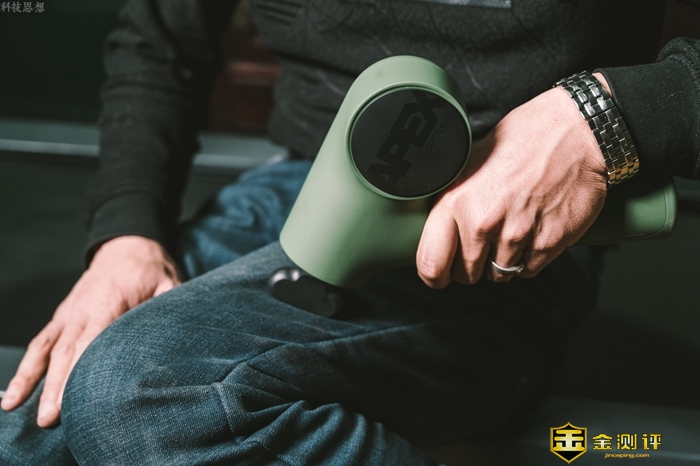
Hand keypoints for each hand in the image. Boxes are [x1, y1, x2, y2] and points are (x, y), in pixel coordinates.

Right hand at [0, 235, 179, 426]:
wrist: (126, 246)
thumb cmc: (150, 269)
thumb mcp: (168, 283)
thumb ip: (168, 308)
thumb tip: (172, 336)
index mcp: (109, 301)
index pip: (92, 339)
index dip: (80, 368)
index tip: (73, 395)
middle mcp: (82, 309)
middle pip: (65, 350)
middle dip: (54, 385)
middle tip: (48, 417)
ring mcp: (68, 313)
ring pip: (45, 348)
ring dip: (31, 378)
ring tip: (13, 406)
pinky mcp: (62, 317)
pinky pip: (40, 342)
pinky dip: (26, 365)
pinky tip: (14, 391)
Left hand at [416, 74, 609, 287]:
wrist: (575, 130)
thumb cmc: (521, 140)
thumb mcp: (471, 163)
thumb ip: (453, 202)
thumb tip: (440, 234)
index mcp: (456, 201)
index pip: (430, 264)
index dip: (434, 275)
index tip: (440, 274)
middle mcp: (483, 221)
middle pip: (466, 275)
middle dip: (472, 265)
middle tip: (483, 242)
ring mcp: (517, 234)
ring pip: (499, 275)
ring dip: (503, 260)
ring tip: (512, 228)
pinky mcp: (548, 242)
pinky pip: (529, 271)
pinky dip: (529, 258)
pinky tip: (532, 230)